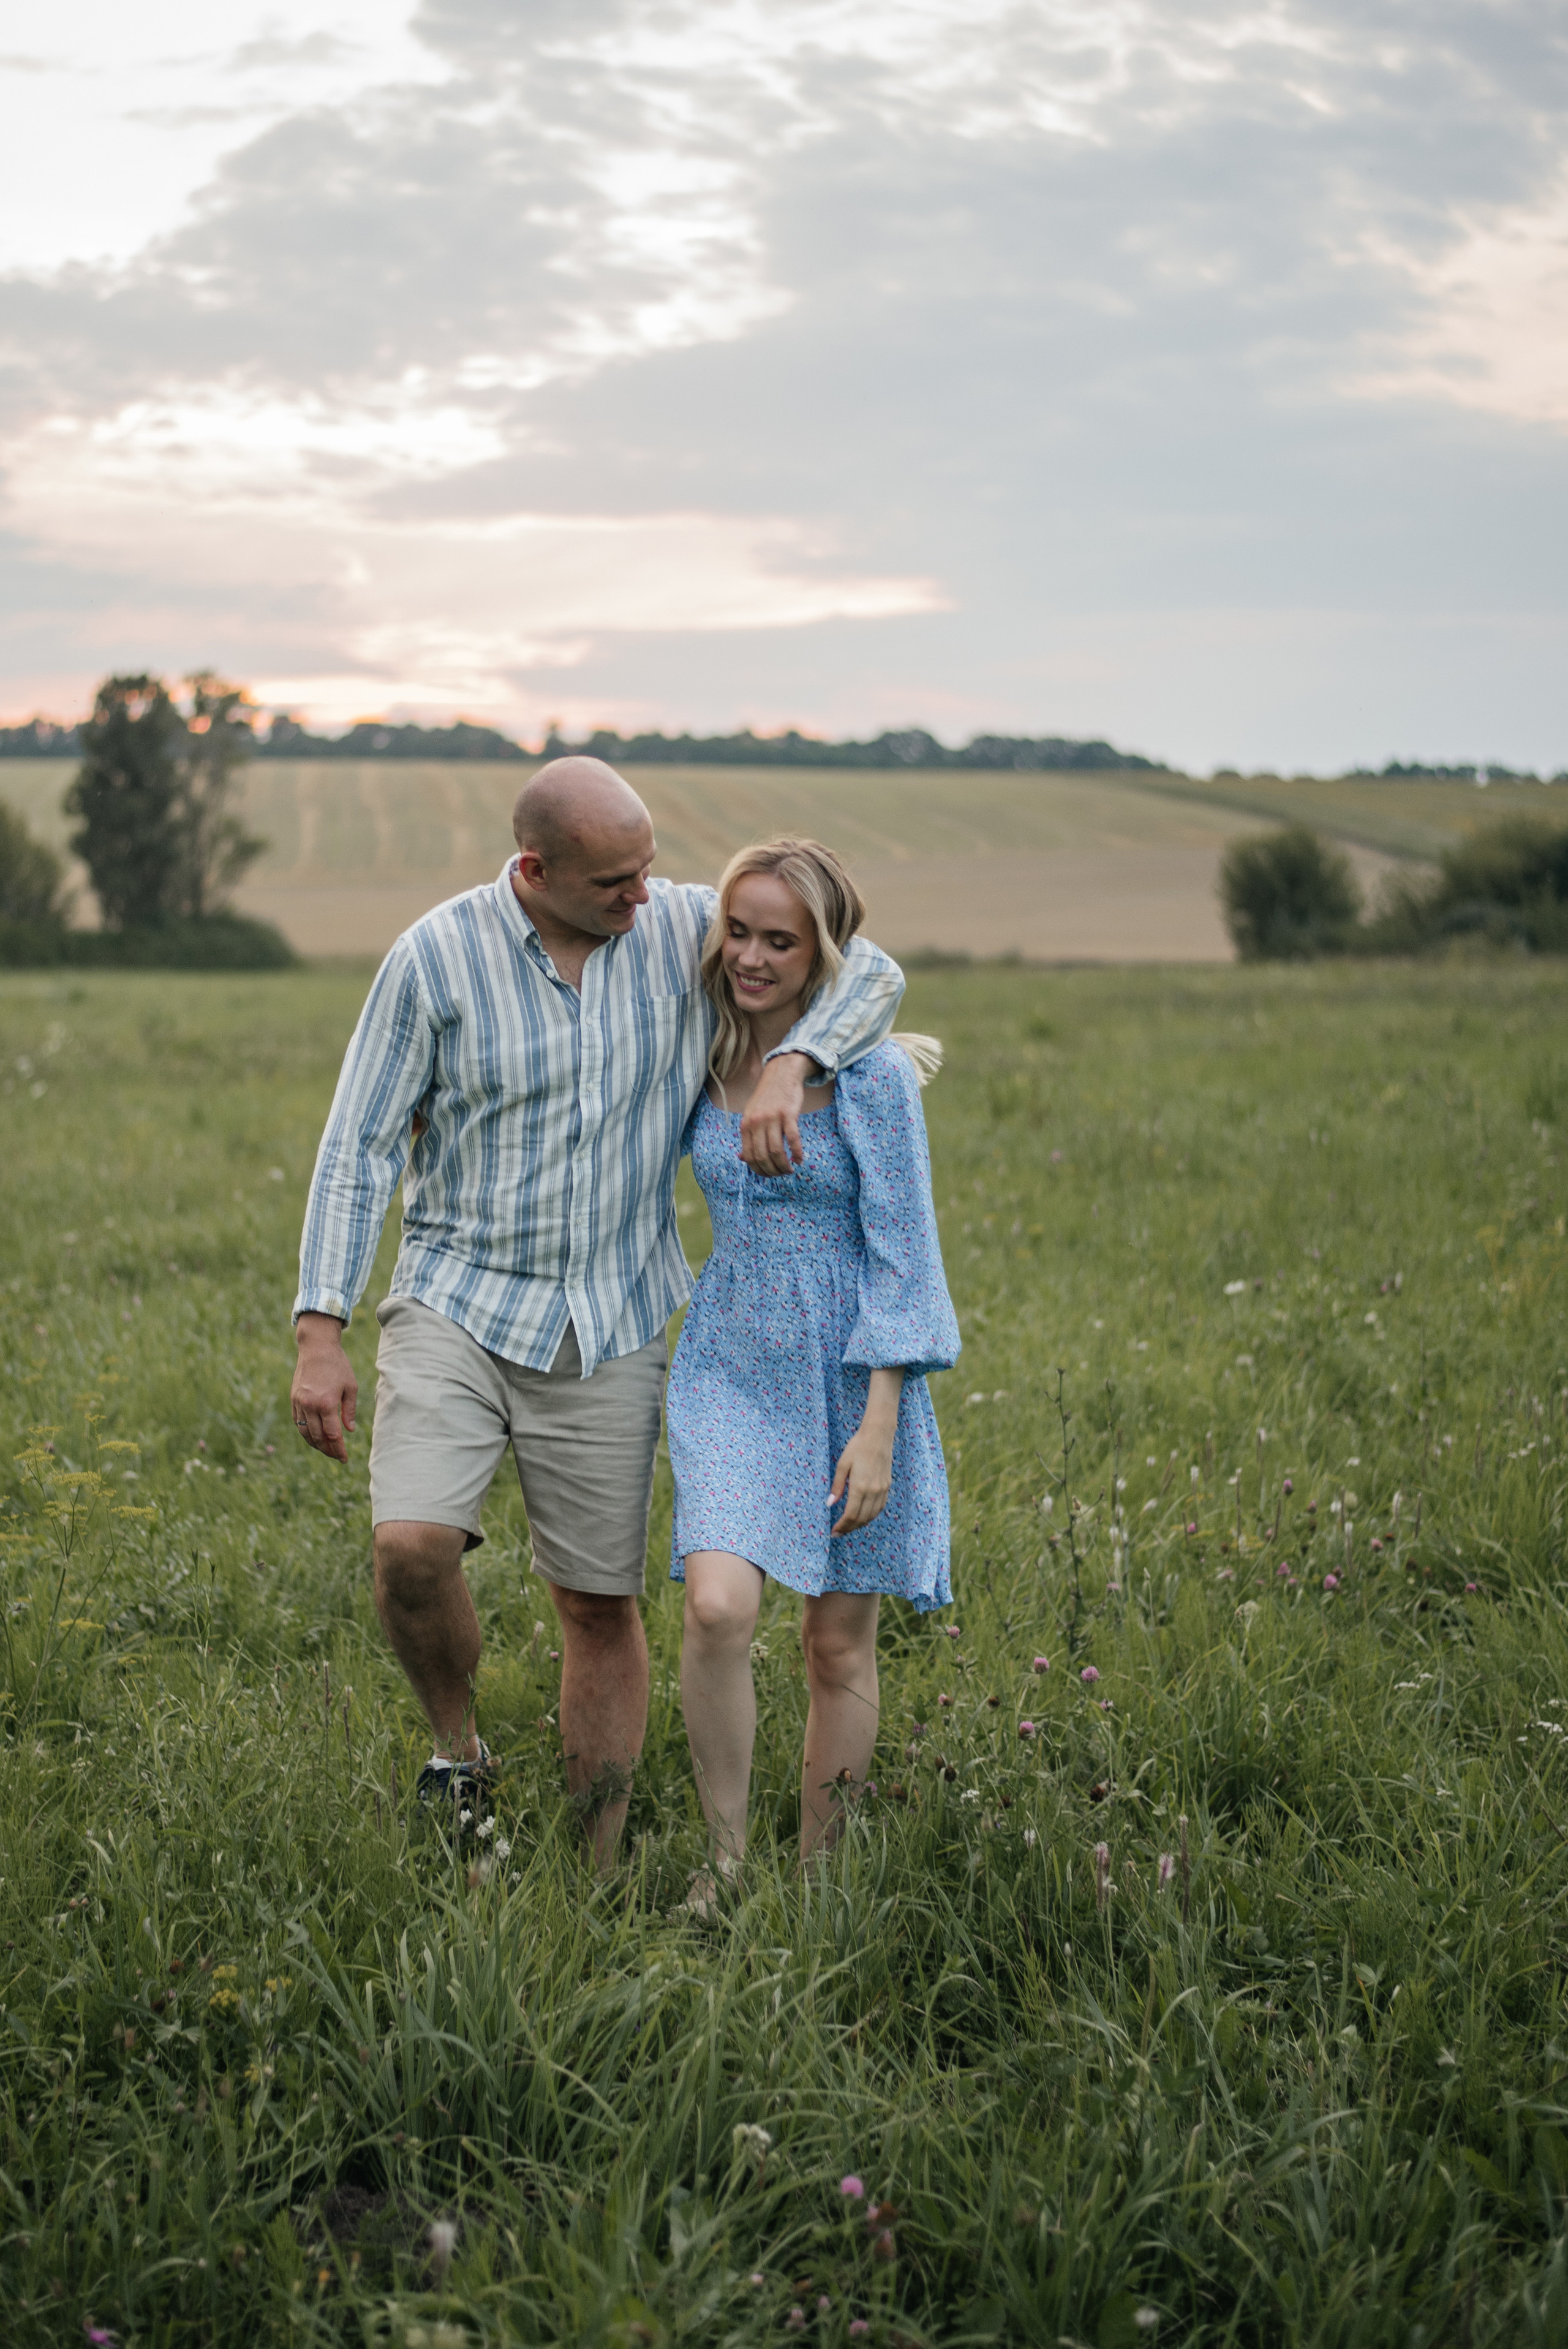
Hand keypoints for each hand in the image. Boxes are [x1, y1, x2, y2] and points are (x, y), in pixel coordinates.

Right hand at [291, 1313, 357, 1461]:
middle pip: (318, 1437)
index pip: (333, 1435)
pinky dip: (306, 1432)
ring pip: (305, 1432)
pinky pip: (298, 1422)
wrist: (317, 1348)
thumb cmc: (338, 1365)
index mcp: (327, 1404)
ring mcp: (299, 1403)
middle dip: (328, 1450)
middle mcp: (310, 1406)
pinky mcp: (294, 1399)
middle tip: (336, 1456)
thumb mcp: (350, 1387)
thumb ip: (349, 1411)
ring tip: (326, 1449)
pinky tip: (314, 1436)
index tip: (344, 1458)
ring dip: (315, 1444)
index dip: (339, 1449)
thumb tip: (349, 1430)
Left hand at [739, 1052, 812, 1176]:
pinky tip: (799, 1159)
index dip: (759, 1170)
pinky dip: (796, 1153)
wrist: (781, 1074)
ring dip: (784, 1165)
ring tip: (790, 1170)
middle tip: (781, 1174)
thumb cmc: (766, 1097)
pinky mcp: (788, 1114)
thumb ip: (747, 1137)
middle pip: (763, 1156)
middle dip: (772, 1171)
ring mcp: (772, 1118)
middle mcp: (757, 1122)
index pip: (749, 1156)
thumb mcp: (751, 1115)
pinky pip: (792, 1140)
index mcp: (746, 1124)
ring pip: (777, 1151)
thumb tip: (742, 1159)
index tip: (768, 1175)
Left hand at [829, 1370, 904, 1535]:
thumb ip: (837, 1486)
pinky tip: (862, 1516)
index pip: (851, 1515)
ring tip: (848, 1527)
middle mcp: (873, 1491)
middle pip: (862, 1518)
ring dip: (860, 1524)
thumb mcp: (842, 1465)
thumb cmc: (857, 1447)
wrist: (878, 1436)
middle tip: (838, 1533)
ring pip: (872, 1515)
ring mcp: (882, 1489)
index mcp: (860, 1486)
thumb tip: (830, 1504)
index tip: (833, 1531)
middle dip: (849, 1528)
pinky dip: (871, 1516)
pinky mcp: (887, 1486)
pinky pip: (880, 1508)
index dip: (842, 1526)